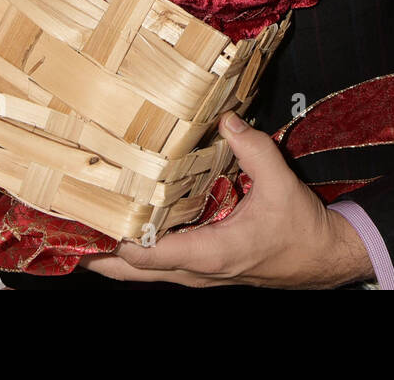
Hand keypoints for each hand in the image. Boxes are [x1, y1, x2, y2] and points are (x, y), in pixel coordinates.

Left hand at [80, 113, 370, 287]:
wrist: (325, 258)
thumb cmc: (302, 231)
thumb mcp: (281, 184)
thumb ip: (253, 148)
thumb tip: (225, 119)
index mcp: (211, 255)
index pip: (150, 253)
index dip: (116, 239)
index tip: (89, 218)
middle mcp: (198, 272)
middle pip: (135, 272)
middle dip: (100, 255)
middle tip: (68, 229)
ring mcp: (200, 274)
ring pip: (146, 272)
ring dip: (117, 253)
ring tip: (88, 223)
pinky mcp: (206, 268)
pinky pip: (163, 264)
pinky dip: (141, 250)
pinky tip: (129, 226)